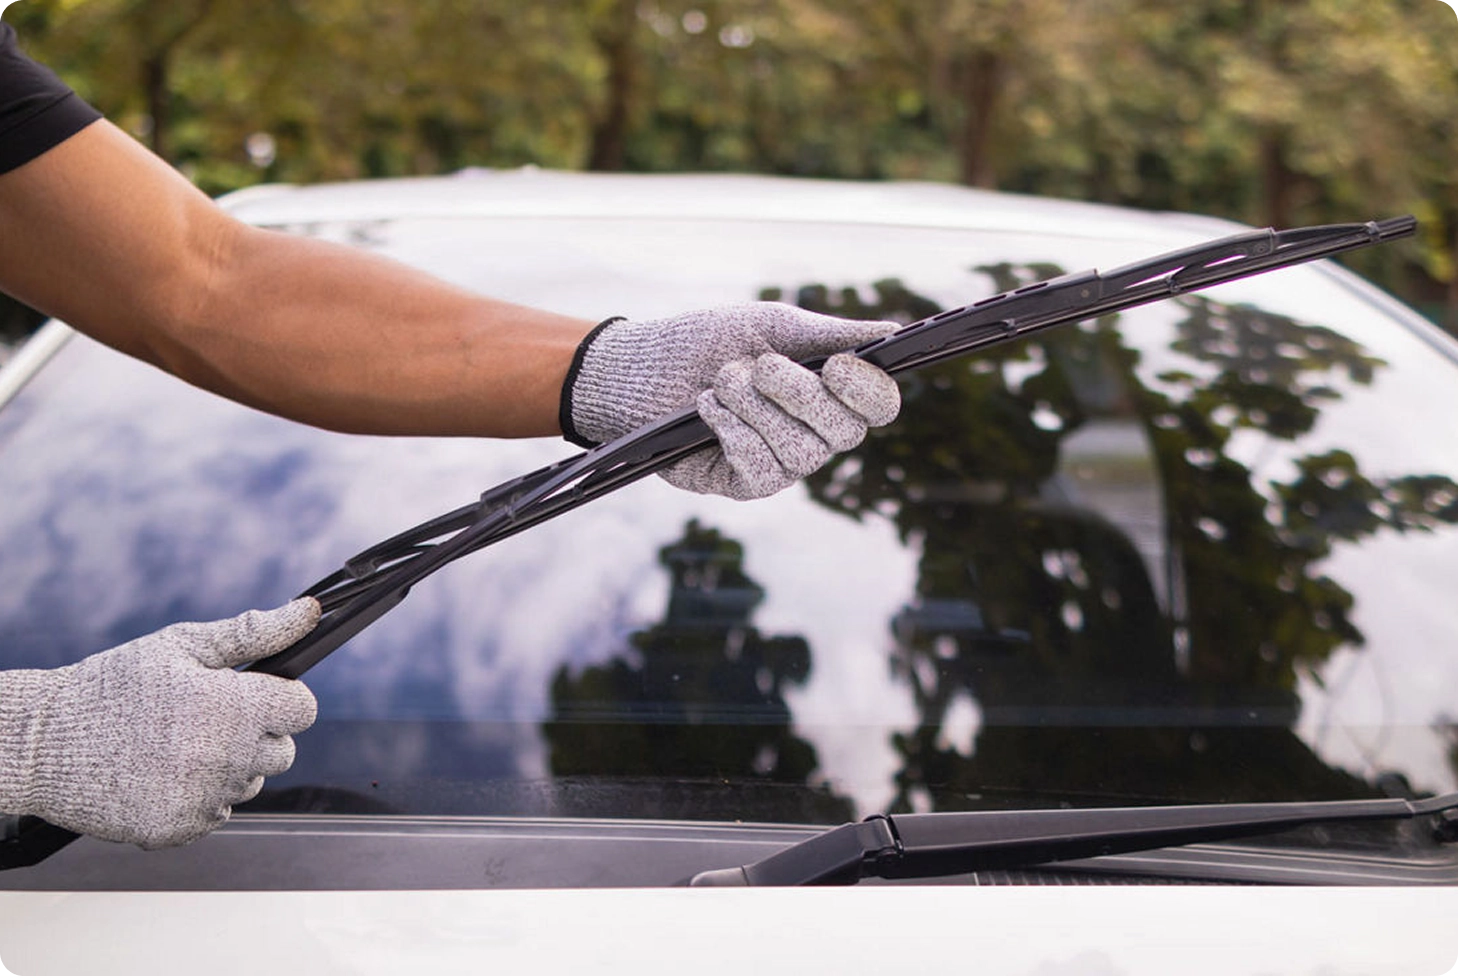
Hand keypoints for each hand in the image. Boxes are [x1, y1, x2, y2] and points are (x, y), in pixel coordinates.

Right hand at [0, 599, 319, 848]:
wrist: (43, 742)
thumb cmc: (114, 686)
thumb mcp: (182, 646)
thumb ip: (253, 632)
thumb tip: (308, 612)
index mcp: (234, 707)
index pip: (302, 710)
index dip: (283, 699)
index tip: (257, 695)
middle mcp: (226, 756)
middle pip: (282, 752)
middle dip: (257, 734)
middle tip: (207, 719)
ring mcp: (203, 797)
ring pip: (250, 785)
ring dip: (229, 767)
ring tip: (177, 746)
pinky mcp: (179, 828)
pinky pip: (216, 814)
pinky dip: (198, 797)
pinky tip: (161, 774)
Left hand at [561, 302, 900, 499]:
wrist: (645, 369)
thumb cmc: (709, 343)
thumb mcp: (770, 326)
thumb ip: (830, 334)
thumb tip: (890, 332)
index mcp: (831, 392)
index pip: (878, 404)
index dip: (867, 390)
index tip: (836, 365)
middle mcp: (816, 433)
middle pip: (844, 430)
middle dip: (797, 393)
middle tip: (757, 366)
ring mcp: (785, 464)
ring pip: (799, 449)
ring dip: (753, 407)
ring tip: (720, 382)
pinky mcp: (748, 485)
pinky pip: (761, 468)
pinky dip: (732, 432)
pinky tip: (706, 411)